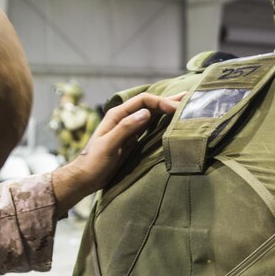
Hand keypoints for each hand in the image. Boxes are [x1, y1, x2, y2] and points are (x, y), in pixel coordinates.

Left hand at [51, 92, 182, 215]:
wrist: (86, 177)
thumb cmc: (94, 162)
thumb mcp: (109, 145)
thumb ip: (126, 128)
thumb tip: (146, 113)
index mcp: (117, 115)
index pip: (143, 101)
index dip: (160, 102)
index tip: (176, 109)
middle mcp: (124, 118)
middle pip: (149, 105)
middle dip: (167, 101)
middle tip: (188, 97)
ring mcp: (129, 128)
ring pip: (151, 114)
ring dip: (166, 110)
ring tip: (183, 105)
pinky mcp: (132, 139)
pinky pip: (149, 126)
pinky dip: (161, 121)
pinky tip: (170, 121)